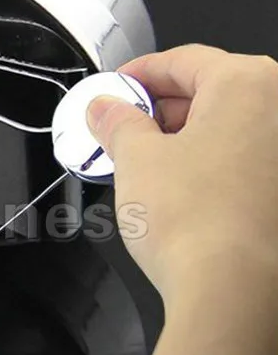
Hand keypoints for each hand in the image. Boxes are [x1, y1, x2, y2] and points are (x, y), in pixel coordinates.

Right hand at [87, 44, 277, 303]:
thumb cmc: (196, 223)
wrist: (234, 293)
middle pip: (211, 91)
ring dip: (185, 138)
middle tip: (121, 130)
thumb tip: (106, 109)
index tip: (114, 91)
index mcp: (248, 85)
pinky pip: (246, 159)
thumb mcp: (136, 159)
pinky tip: (180, 188)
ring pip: (230, 127)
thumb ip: (118, 123)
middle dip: (160, 109)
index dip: (138, 75)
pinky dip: (212, 163)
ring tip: (145, 164)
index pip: (183, 60)